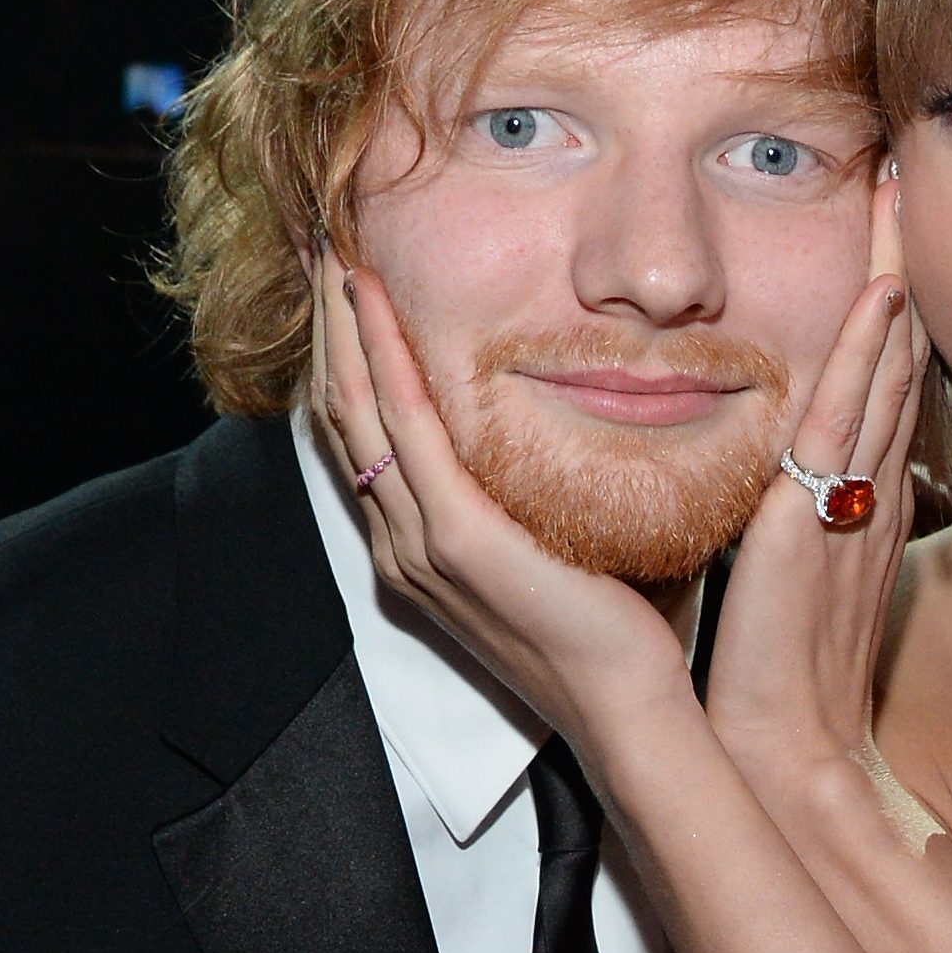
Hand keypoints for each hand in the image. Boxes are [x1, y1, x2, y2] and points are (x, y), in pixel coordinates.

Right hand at [311, 248, 695, 769]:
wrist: (627, 706)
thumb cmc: (616, 630)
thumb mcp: (565, 540)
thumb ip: (546, 484)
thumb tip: (582, 413)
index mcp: (420, 548)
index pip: (365, 436)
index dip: (348, 356)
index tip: (349, 286)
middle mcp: (402, 544)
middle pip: (344, 412)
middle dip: (330, 326)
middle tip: (324, 245)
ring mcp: (420, 543)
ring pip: (359, 409)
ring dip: (343, 325)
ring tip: (336, 253)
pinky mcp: (457, 540)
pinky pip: (407, 430)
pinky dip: (385, 359)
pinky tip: (374, 303)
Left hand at [706, 167, 924, 778]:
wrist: (782, 748)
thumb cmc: (778, 680)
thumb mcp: (794, 584)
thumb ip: (804, 525)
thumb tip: (822, 485)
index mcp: (859, 505)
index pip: (884, 389)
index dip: (893, 312)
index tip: (892, 236)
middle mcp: (868, 491)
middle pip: (898, 361)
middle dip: (905, 271)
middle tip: (914, 182)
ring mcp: (850, 499)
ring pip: (886, 371)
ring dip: (896, 282)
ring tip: (903, 199)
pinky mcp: (817, 516)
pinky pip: (851, 419)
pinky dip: (872, 351)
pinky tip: (883, 291)